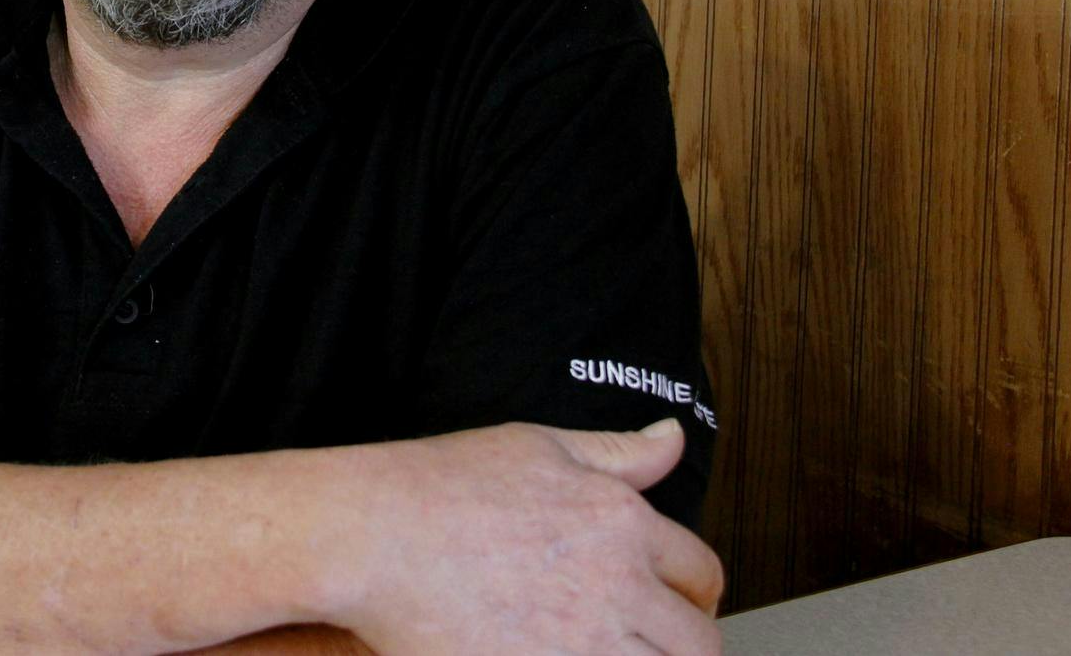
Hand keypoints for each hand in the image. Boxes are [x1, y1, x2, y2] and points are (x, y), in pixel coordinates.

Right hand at [330, 419, 721, 654]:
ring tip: (609, 651)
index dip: (696, 594)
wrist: (369, 534)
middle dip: (684, 648)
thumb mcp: (536, 446)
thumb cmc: (439, 486)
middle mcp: (615, 587)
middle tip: (654, 645)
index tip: (679, 606)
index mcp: (622, 523)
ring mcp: (581, 645)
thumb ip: (618, 451)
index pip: (701, 572)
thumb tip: (672, 437)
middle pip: (697, 644)